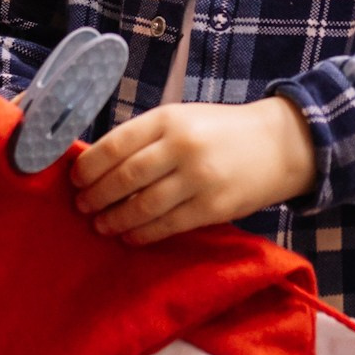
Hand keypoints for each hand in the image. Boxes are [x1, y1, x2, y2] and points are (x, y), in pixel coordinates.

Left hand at [72, 97, 316, 245]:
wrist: (278, 145)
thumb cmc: (221, 131)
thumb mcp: (183, 118)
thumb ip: (146, 137)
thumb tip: (98, 165)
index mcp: (169, 118)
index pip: (116, 144)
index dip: (89, 166)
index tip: (75, 180)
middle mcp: (182, 146)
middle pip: (124, 177)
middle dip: (96, 196)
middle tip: (82, 207)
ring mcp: (198, 178)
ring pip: (142, 206)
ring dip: (114, 219)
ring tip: (101, 225)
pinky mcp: (213, 208)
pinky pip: (167, 226)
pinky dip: (142, 234)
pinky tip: (130, 236)